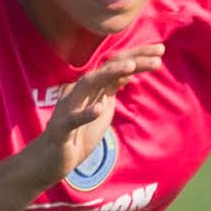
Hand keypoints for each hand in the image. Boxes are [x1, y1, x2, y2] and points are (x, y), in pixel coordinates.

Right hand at [23, 45, 163, 180]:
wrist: (50, 160)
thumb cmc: (78, 134)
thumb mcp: (101, 108)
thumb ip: (111, 89)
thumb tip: (128, 71)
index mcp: (90, 87)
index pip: (115, 65)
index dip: (137, 55)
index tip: (160, 50)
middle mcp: (79, 92)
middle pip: (106, 68)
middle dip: (132, 59)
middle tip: (158, 53)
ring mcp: (68, 109)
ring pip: (88, 84)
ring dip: (108, 74)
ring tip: (130, 68)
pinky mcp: (60, 129)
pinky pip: (73, 119)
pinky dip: (86, 113)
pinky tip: (100, 108)